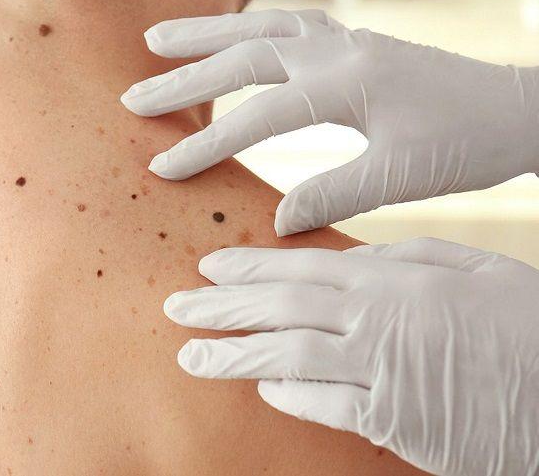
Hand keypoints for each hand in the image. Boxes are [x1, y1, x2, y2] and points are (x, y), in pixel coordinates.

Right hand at [121, 9, 538, 235]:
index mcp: (347, 83)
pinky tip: (231, 39)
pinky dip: (248, 30)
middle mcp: (339, 51)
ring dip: (207, 37)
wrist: (516, 109)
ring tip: (157, 41)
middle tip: (134, 96)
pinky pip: (289, 27)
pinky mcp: (354, 45)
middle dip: (186, 79)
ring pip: (262, 30)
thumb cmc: (466, 143)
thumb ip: (332, 194)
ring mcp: (346, 41)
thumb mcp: (400, 177)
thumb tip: (275, 222)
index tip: (162, 168)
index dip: (207, 143)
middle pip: (246, 58)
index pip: (258, 115)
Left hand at [165, 238, 538, 475]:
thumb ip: (406, 257)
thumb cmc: (526, 322)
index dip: (247, 269)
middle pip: (280, 309)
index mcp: (393, 278)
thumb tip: (347, 257)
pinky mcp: (394, 421)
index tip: (206, 268)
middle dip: (221, 307)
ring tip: (188, 356)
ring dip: (232, 355)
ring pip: (287, 356)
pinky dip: (288, 395)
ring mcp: (383, 371)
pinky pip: (325, 406)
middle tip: (175, 307)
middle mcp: (378, 319)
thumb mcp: (474, 268)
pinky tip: (261, 387)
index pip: (299, 269)